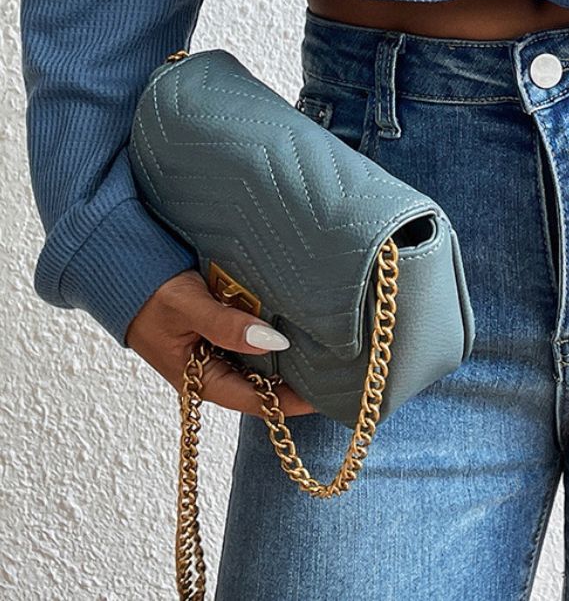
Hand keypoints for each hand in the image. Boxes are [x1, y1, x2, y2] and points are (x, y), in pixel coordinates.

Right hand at [125, 268, 316, 417]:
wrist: (125, 272)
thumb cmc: (151, 295)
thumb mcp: (188, 307)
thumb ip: (226, 325)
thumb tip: (271, 342)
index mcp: (202, 380)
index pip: (256, 401)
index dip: (292, 402)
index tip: (326, 396)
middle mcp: (213, 371)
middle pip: (263, 385)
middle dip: (296, 380)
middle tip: (337, 369)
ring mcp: (217, 352)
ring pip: (260, 362)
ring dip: (287, 357)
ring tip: (327, 348)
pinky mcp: (220, 331)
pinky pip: (252, 338)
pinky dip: (272, 334)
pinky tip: (297, 322)